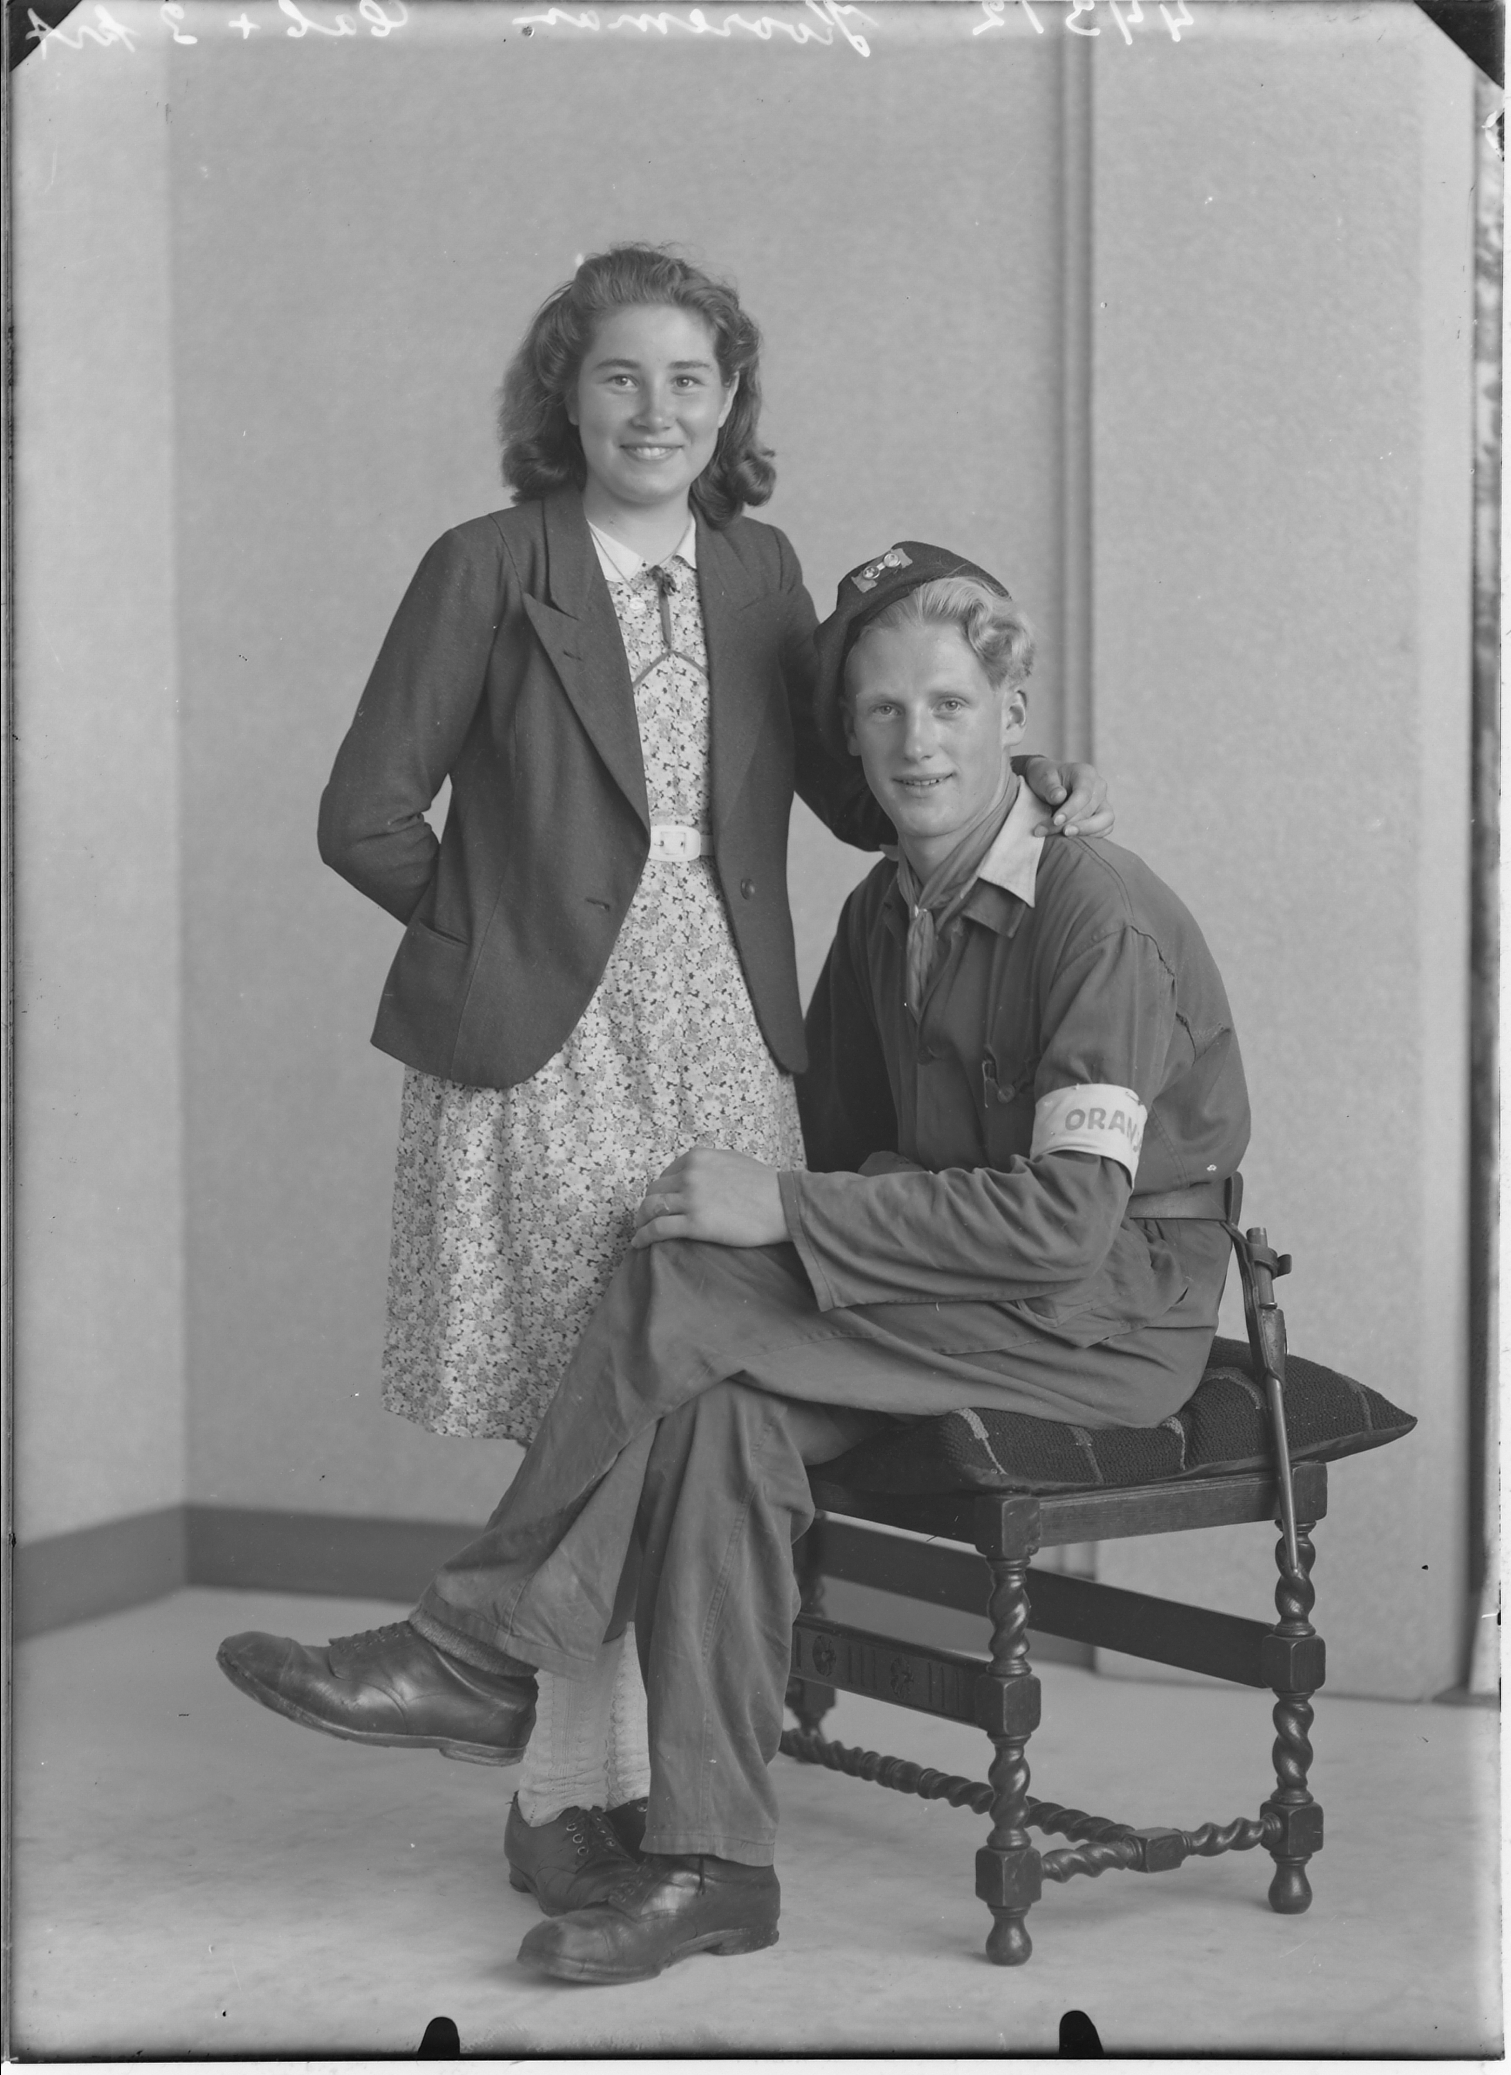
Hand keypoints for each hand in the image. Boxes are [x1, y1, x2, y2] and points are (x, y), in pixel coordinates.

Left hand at [630, 1145, 789, 1250]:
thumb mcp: (733, 1161)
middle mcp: (689, 1175)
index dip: (660, 1191)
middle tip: (646, 1219)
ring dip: (641, 1221)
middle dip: (648, 1206)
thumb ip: (710, 1165)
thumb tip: (697, 1173)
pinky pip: (658, 1229)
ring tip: (640, 1232)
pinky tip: (639, 1244)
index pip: (665, 1175)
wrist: (784, 1203)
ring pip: (651, 1209)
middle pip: (654, 1192)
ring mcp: (691, 1199)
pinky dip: (643, 1237)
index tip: (661, 1203)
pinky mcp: (695, 1223)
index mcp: (697, 1158)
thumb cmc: (766, 1185)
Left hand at [1020, 756, 1113, 838]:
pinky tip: (1072, 839)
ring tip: (1064, 836)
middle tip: (1046, 831)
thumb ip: (1050, 787)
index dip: (1070, 810)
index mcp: (1086, 774)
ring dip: (1084, 831)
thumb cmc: (1046, 779)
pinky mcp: (1103, 815)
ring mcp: (1103, 802)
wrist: (1049, 783)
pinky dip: (1091, 836)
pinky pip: (1105, 829)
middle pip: (1090, 810)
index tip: (1055, 821)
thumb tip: (1059, 797)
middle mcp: (1099, 787)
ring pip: (1105, 821)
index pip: (1083, 794)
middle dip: (1069, 823)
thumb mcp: (1042, 778)